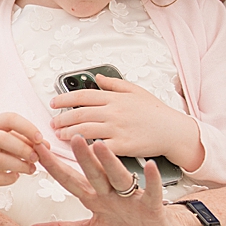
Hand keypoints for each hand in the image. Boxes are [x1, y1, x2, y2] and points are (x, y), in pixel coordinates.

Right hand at [0, 111, 42, 203]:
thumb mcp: (11, 142)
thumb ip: (28, 141)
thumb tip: (45, 146)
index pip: (9, 119)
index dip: (27, 127)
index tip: (39, 139)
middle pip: (2, 139)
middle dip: (23, 149)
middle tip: (36, 157)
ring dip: (20, 165)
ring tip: (30, 169)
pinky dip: (11, 178)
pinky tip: (15, 176)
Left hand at [26, 139, 203, 225]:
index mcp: (95, 197)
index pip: (70, 180)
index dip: (53, 167)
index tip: (36, 150)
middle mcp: (111, 193)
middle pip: (94, 173)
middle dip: (83, 157)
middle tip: (72, 137)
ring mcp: (131, 197)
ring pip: (119, 177)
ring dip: (111, 162)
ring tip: (101, 146)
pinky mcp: (151, 206)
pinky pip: (151, 191)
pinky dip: (152, 180)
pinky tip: (150, 167)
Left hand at [49, 77, 202, 168]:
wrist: (173, 131)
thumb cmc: (156, 112)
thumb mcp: (136, 91)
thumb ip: (114, 84)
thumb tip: (96, 77)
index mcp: (115, 98)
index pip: (82, 95)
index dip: (64, 99)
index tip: (53, 103)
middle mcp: (113, 112)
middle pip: (79, 113)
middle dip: (62, 118)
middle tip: (52, 123)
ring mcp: (117, 129)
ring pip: (84, 130)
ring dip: (68, 133)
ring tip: (59, 135)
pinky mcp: (122, 145)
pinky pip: (98, 146)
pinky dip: (85, 148)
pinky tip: (76, 148)